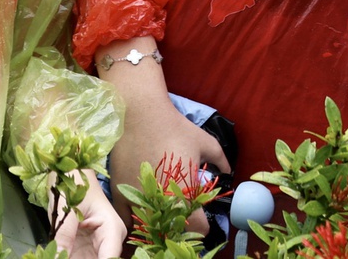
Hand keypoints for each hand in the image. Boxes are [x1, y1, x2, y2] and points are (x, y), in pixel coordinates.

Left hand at [53, 172, 126, 257]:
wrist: (71, 174)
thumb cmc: (74, 183)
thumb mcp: (67, 208)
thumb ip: (63, 235)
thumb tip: (57, 257)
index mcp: (112, 228)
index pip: (110, 258)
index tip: (72, 258)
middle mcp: (108, 240)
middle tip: (57, 256)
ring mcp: (97, 245)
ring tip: (55, 254)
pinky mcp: (85, 248)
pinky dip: (65, 257)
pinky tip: (55, 254)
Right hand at [99, 42, 227, 237]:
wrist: (140, 115)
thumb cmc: (175, 127)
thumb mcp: (206, 142)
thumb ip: (221, 160)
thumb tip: (229, 171)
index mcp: (184, 194)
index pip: (198, 229)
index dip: (203, 228)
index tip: (202, 220)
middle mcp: (159, 204)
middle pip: (172, 233)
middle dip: (179, 229)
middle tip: (182, 217)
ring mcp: (136, 201)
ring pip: (148, 230)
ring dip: (156, 227)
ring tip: (162, 215)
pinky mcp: (119, 196)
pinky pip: (127, 222)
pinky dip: (135, 221)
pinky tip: (143, 212)